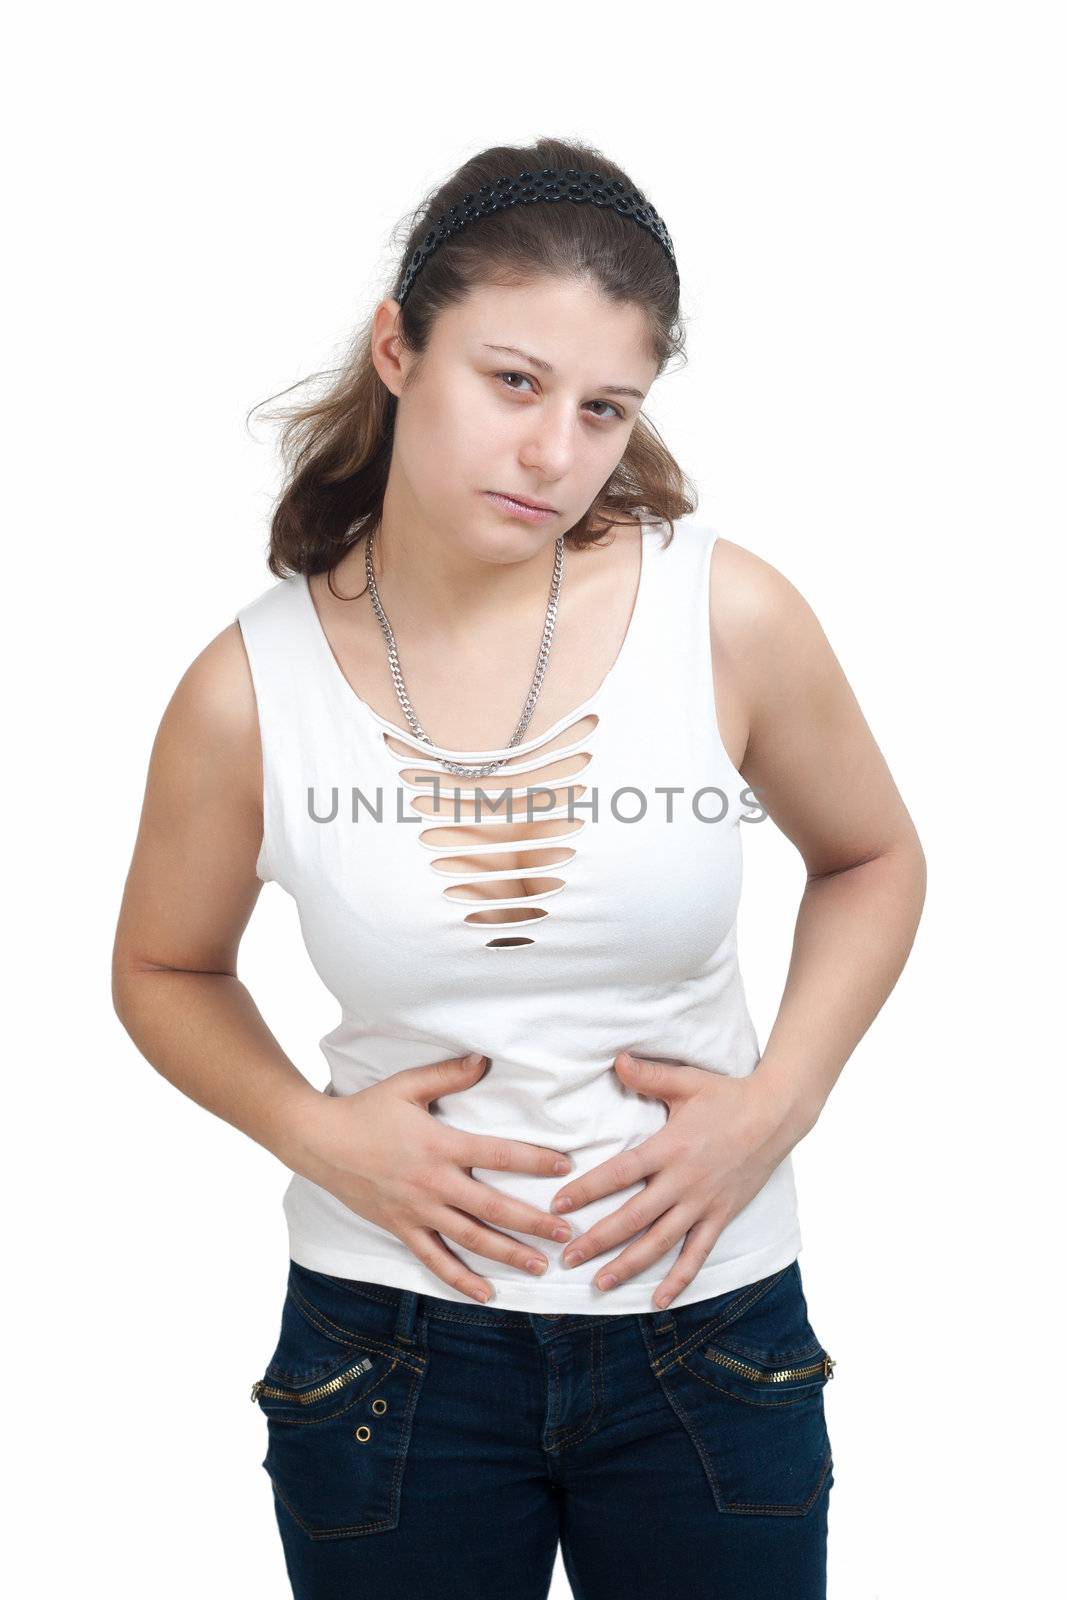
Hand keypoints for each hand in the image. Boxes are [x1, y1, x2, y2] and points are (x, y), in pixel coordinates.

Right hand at [291, 1053, 575, 1304]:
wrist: (320, 1142)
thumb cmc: (366, 1110)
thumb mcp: (407, 1085)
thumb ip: (449, 1075)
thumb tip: (485, 1061)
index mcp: (440, 1145)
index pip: (498, 1155)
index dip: (534, 1162)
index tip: (566, 1169)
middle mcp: (433, 1183)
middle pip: (493, 1208)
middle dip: (533, 1222)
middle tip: (567, 1234)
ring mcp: (417, 1211)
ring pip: (470, 1240)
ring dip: (508, 1254)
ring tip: (540, 1265)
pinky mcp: (401, 1229)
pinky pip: (434, 1260)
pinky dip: (460, 1280)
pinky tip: (486, 1294)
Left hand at [549, 1052, 793, 1308]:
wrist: (776, 1115)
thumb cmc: (727, 1095)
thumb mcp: (686, 1081)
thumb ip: (648, 1075)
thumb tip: (615, 1060)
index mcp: (669, 1148)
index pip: (619, 1174)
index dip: (587, 1190)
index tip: (558, 1206)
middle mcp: (683, 1181)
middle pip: (633, 1217)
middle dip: (597, 1239)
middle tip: (566, 1257)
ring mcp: (703, 1203)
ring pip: (660, 1242)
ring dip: (629, 1265)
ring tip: (599, 1283)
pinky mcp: (721, 1216)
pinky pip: (697, 1254)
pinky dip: (679, 1279)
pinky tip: (659, 1300)